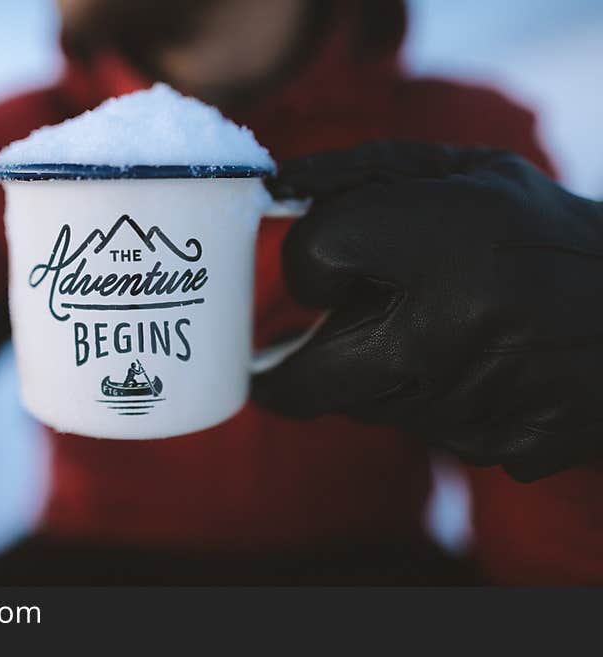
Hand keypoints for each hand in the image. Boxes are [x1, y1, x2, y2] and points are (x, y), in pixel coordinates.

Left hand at [253, 141, 602, 481]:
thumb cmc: (545, 232)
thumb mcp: (464, 174)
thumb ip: (361, 175)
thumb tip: (276, 190)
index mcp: (447, 243)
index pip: (314, 254)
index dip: (309, 258)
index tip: (325, 264)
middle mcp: (452, 331)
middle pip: (307, 376)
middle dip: (292, 367)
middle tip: (291, 354)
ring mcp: (473, 403)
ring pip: (361, 403)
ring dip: (368, 373)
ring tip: (427, 332)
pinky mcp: (498, 447)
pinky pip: (417, 428)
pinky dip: (421, 399)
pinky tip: (468, 366)